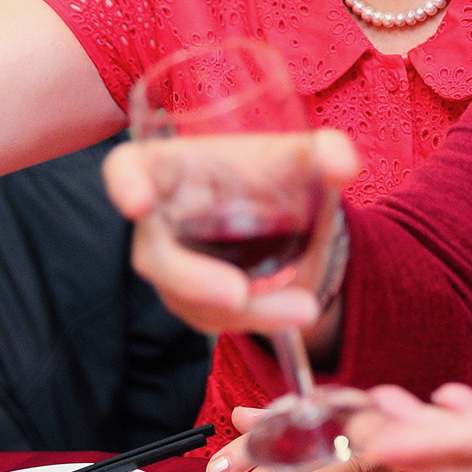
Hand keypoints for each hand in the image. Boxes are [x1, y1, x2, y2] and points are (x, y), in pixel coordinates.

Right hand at [102, 131, 359, 337]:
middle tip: (237, 296)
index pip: (127, 168)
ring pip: (189, 297)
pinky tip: (291, 312)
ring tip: (302, 308)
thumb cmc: (270, 174)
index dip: (125, 184)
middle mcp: (160, 218)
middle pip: (156, 255)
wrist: (285, 218)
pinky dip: (254, 320)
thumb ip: (326, 151)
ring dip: (245, 310)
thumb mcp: (298, 159)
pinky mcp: (190, 299)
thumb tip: (345, 162)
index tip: (138, 202)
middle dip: (193, 280)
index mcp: (172, 167)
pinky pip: (211, 318)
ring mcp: (172, 264)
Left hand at [204, 406, 449, 471]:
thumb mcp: (334, 430)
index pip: (287, 431)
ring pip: (350, 469)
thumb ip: (287, 424)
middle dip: (275, 471)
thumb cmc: (387, 435)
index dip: (253, 448)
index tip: (219, 466)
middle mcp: (357, 432)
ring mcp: (388, 453)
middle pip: (311, 452)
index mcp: (335, 420)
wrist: (450, 438)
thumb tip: (242, 416)